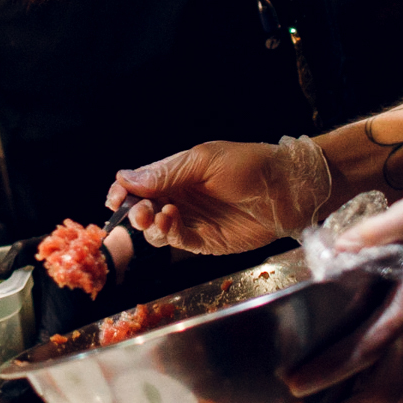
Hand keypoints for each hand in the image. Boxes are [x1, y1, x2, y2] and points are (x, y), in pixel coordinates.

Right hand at [107, 136, 330, 254]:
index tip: (114, 198)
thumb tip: (125, 177)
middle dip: (134, 211)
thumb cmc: (249, 165)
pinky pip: (177, 241)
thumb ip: (166, 172)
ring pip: (155, 230)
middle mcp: (180, 197)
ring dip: (150, 225)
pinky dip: (169, 234)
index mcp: (176, 173)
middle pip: (142, 209)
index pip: (138, 184)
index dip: (122, 191)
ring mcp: (192, 221)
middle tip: (140, 212)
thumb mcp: (204, 160)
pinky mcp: (205, 241)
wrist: (288, 190)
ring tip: (159, 216)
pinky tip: (173, 221)